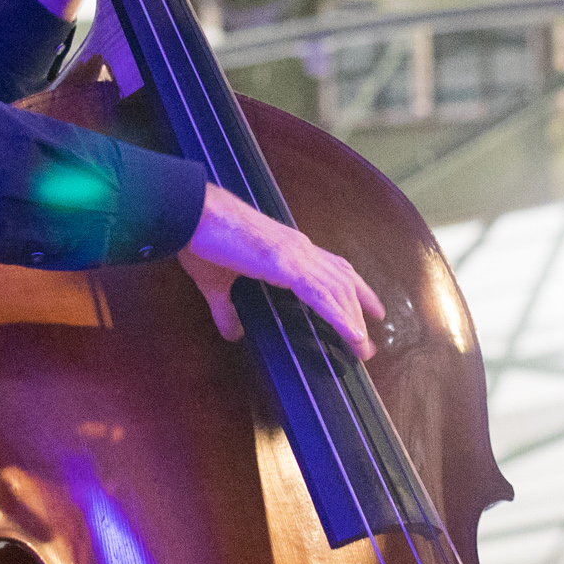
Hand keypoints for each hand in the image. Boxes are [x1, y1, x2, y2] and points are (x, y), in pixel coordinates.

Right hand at [181, 184, 382, 358]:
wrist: (190, 215)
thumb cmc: (201, 241)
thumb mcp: (217, 284)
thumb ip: (227, 310)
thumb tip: (233, 333)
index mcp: (287, 249)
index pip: (333, 268)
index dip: (356, 289)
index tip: (372, 311)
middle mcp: (299, 248)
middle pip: (342, 281)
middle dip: (359, 311)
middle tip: (368, 344)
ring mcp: (295, 254)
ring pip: (337, 289)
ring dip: (352, 320)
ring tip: (363, 348)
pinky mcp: (284, 263)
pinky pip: (321, 293)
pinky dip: (339, 315)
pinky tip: (351, 334)